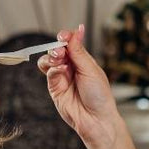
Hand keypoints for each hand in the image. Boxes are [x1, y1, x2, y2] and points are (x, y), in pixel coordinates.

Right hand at [37, 24, 121, 145]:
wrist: (96, 119)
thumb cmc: (99, 95)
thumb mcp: (90, 69)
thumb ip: (79, 51)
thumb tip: (77, 30)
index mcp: (82, 60)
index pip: (70, 42)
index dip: (65, 37)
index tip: (63, 36)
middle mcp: (71, 67)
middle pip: (56, 49)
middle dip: (56, 47)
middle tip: (61, 51)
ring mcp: (62, 77)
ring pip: (48, 60)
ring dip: (51, 56)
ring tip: (58, 59)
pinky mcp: (54, 88)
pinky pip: (49, 73)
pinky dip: (52, 69)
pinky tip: (60, 70)